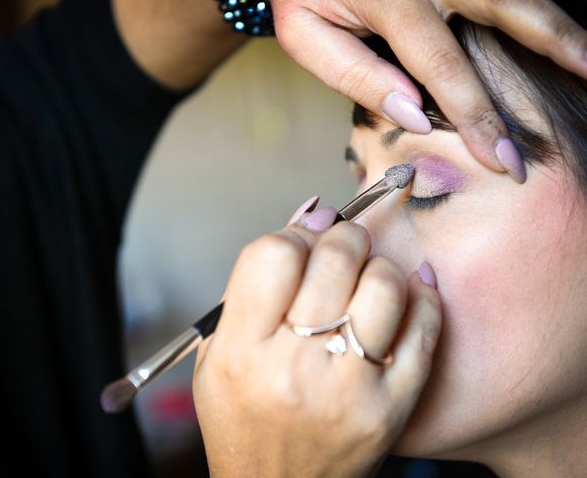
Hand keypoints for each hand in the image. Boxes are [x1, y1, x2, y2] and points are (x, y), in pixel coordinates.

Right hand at [192, 206, 441, 477]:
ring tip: (368, 274)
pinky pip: (423, 330)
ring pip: (384, 286)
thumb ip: (251, 287)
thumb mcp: (216, 356)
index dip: (295, 233)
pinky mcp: (391, 409)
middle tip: (343, 243)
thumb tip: (308, 217)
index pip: (274, 254)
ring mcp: (348, 390)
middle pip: (334, 259)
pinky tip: (411, 289)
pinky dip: (422, 297)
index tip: (306, 237)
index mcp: (241, 353)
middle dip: (343, 236)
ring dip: (379, 265)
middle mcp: (293, 369)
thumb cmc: (242, 422)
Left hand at [270, 0, 586, 181]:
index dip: (477, 115)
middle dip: (555, 54)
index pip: (444, 68)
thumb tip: (414, 112)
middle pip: (508, 13)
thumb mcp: (306, 34)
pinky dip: (534, 4)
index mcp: (391, 0)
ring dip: (560, 24)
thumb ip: (356, 73)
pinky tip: (555, 29)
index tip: (500, 156)